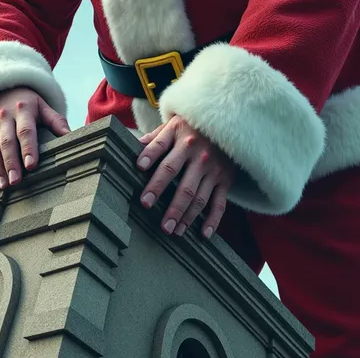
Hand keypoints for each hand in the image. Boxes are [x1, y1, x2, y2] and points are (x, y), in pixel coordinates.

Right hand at [0, 87, 69, 189]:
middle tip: (16, 181)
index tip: (31, 166)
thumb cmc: (27, 103)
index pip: (25, 131)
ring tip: (4, 185)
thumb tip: (70, 136)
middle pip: (7, 142)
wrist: (0, 90)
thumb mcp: (42, 106)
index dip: (28, 148)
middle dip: (11, 163)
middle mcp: (4, 117)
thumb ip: (56, 121)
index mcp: (23, 110)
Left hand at [136, 115, 234, 238]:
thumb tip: (132, 147)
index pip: (161, 146)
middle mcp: (197, 151)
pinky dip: (213, 220)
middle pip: (177, 175)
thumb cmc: (191, 128)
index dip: (150, 155)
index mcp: (180, 134)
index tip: (138, 168)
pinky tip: (202, 234)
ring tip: (171, 230)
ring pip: (197, 195)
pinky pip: (220, 203)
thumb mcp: (173, 125)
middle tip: (147, 207)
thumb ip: (155, 138)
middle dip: (160, 191)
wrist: (227, 124)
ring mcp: (212, 167)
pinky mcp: (225, 179)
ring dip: (184, 215)